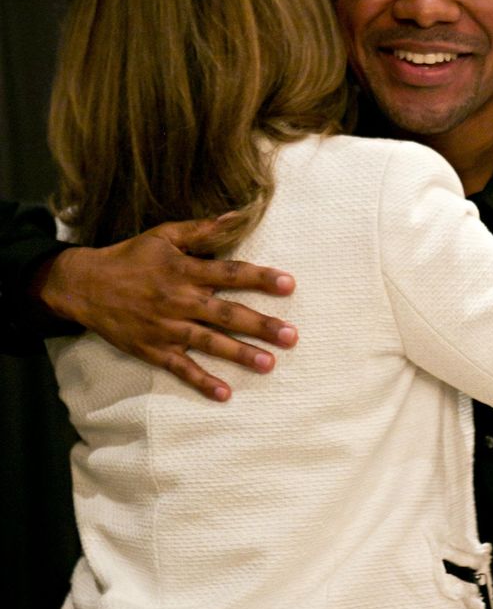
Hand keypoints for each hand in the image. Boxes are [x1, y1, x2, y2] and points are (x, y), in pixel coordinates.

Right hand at [36, 218, 297, 400]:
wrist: (85, 286)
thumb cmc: (131, 257)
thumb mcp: (164, 235)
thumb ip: (203, 229)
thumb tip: (239, 215)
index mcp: (185, 271)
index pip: (230, 273)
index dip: (260, 278)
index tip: (289, 283)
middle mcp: (179, 300)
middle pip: (226, 314)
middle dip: (260, 325)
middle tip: (290, 336)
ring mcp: (167, 328)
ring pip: (209, 343)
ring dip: (240, 354)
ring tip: (269, 364)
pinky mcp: (154, 349)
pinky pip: (180, 368)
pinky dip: (202, 381)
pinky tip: (225, 394)